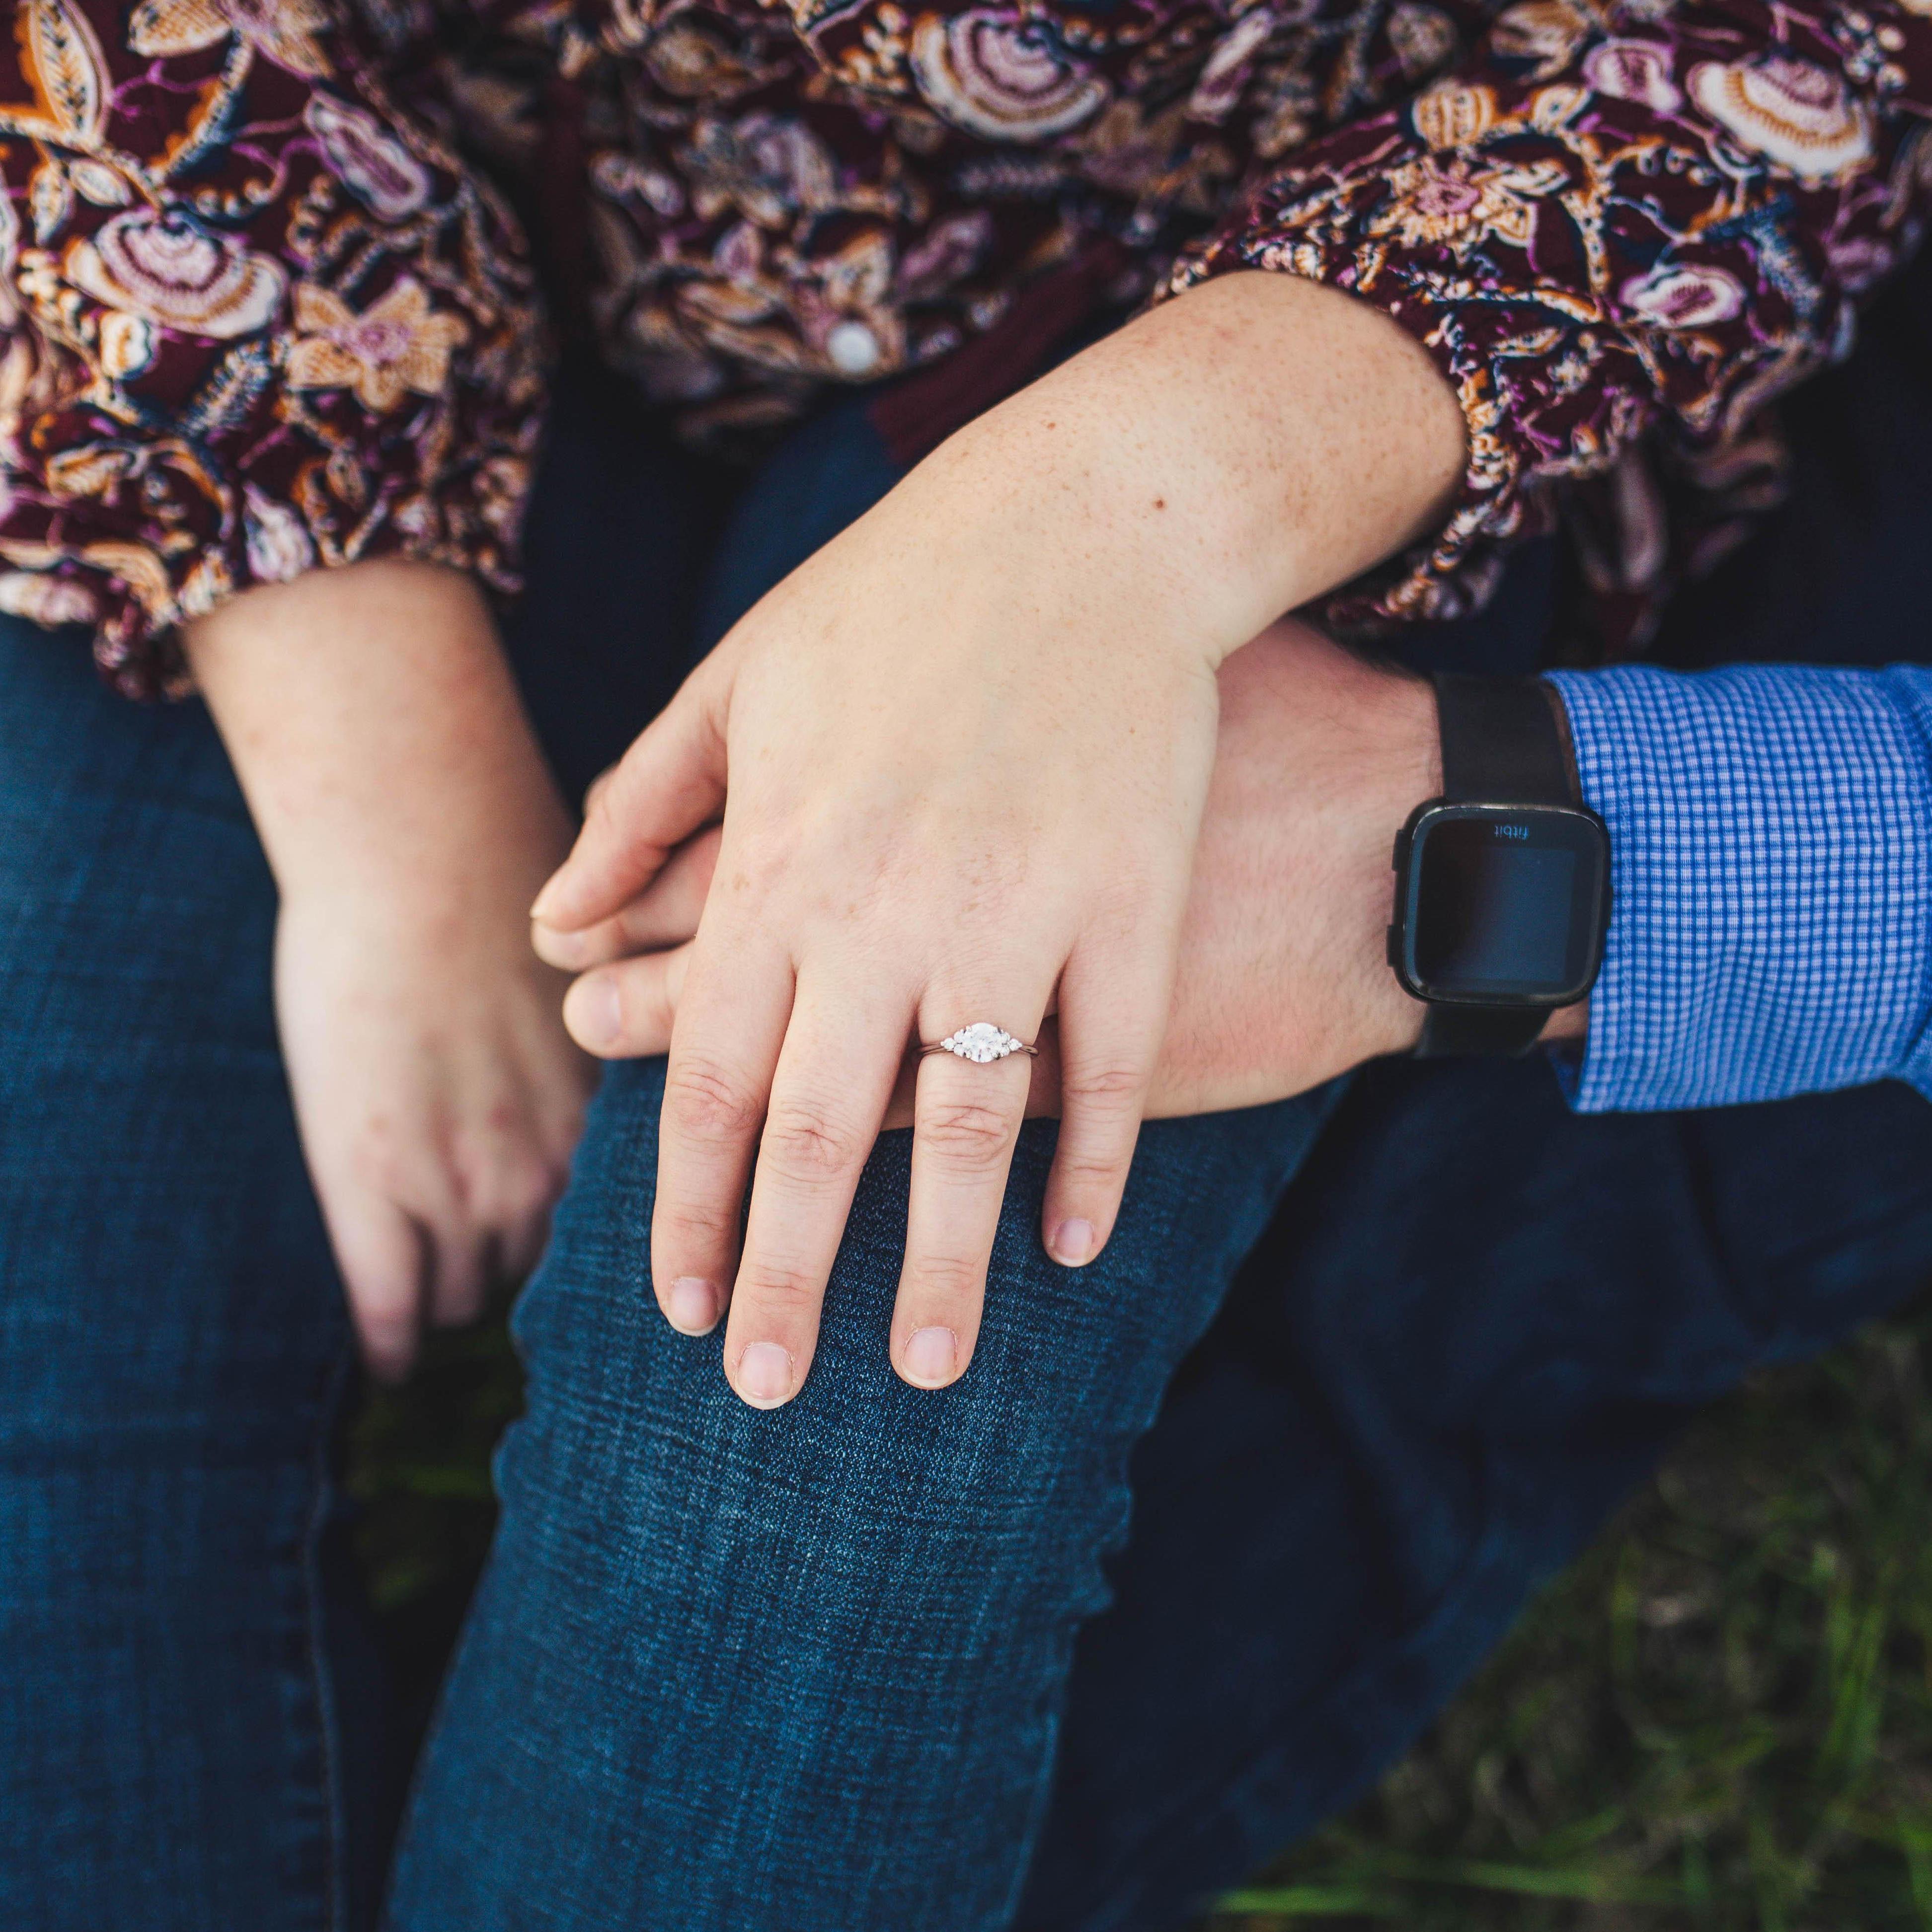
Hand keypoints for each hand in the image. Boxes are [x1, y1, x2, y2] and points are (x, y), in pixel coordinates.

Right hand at [185, 561, 595, 1377]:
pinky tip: (393, 1364)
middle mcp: (557, 1161)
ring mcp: (465, 1179)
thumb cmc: (518, 882)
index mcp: (616, 1119)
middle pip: (558, 1263)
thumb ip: (630, 1036)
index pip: (635, 1228)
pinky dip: (394, 1340)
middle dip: (544, 1272)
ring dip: (465, 1295)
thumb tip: (643, 1060)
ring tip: (449, 1303)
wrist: (418, 845)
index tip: (628, 1280)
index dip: (626, 1252)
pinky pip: (391, 1302)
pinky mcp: (374, 1184)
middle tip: (522, 1278)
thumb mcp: (615, 969)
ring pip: (475, 1289)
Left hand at [530, 272, 1466, 1408]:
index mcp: (784, 861)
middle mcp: (886, 907)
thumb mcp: (741, 679)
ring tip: (932, 1369)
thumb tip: (549, 925)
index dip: (693, 1202)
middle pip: (820, 1130)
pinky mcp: (1129, 901)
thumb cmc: (905, 596)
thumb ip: (638, 809)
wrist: (1092, 521)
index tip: (683, 1305)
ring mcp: (1018, 909)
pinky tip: (1073, 1246)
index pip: (712, 1074)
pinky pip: (1108, 1061)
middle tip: (767, 1390)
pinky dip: (1094, 1161)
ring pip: (969, 1126)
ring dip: (949, 1262)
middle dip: (788, 1275)